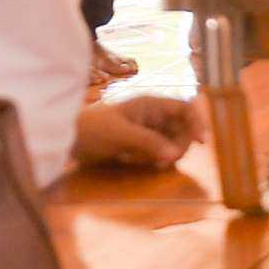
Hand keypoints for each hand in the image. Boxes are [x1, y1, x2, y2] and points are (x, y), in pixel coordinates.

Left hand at [74, 96, 203, 168]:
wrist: (67, 140)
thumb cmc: (92, 129)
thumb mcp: (121, 134)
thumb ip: (148, 142)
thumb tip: (174, 155)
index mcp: (151, 104)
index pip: (184, 108)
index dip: (196, 122)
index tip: (201, 143)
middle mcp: (153, 115)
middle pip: (182, 128)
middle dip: (180, 144)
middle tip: (168, 161)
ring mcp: (146, 130)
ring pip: (172, 141)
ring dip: (169, 153)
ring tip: (155, 164)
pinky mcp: (139, 144)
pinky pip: (159, 151)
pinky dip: (157, 158)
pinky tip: (146, 164)